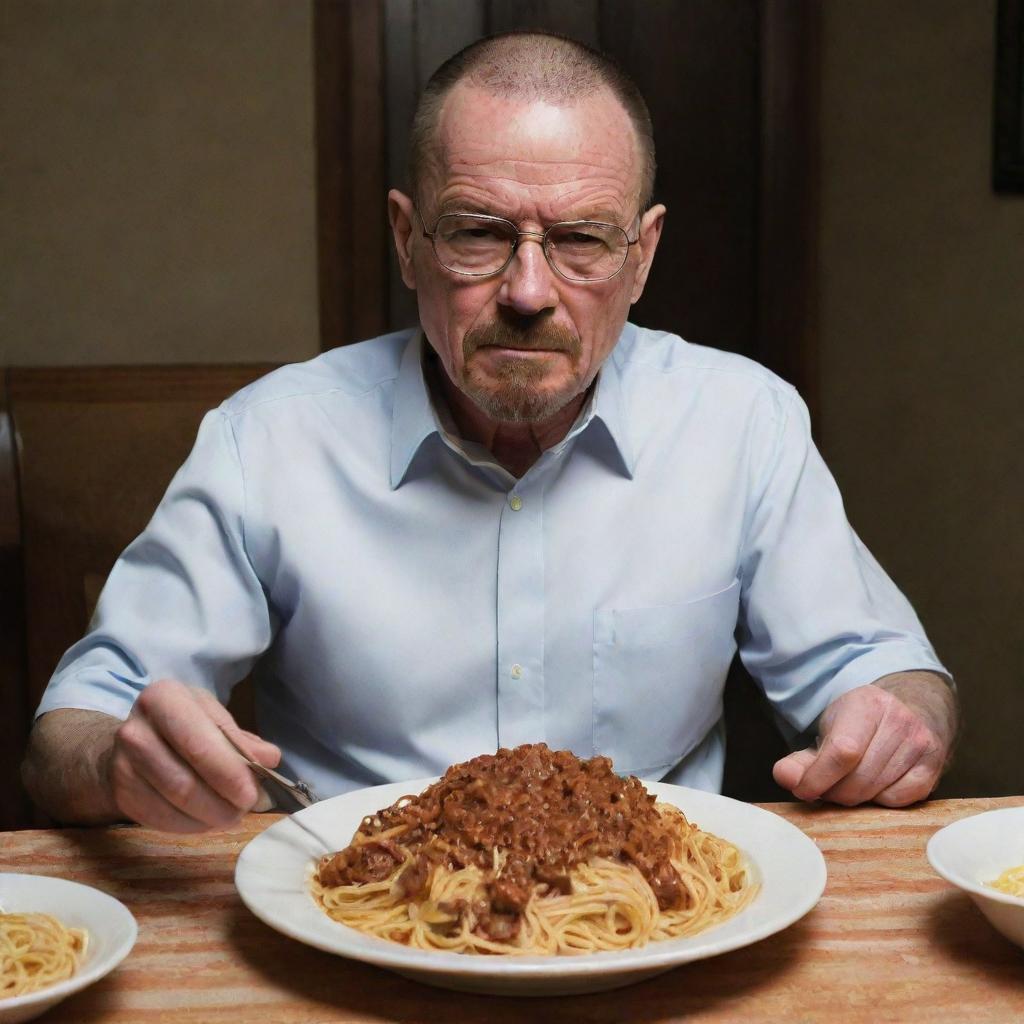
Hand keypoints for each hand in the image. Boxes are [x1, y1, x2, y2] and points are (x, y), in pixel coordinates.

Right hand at [106, 679, 281, 831]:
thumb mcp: (214, 719)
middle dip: (222, 803)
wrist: (138, 740)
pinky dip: (191, 825)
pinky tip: (206, 818)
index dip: (228, 773)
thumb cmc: (186, 725)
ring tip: (230, 814)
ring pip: (173, 804)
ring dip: (210, 817)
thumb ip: (242, 740)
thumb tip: (269, 760)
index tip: (251, 794)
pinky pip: (161, 819)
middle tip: (246, 808)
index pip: (199, 745)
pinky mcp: (121, 794)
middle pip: (184, 781)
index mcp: (164, 699)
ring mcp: (123, 765)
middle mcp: (135, 731)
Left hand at [772, 671, 956, 806]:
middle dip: (834, 791)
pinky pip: (900, 801)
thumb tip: (784, 778)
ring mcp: (921, 744)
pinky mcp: (935, 768)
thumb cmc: (862, 723)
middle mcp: (899, 721)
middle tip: (825, 788)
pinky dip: (880, 801)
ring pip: (877, 792)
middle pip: (859, 778)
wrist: (911, 708)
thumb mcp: (830, 729)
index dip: (818, 777)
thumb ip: (802, 758)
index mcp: (866, 704)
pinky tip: (874, 785)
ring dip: (854, 797)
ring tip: (846, 784)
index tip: (802, 789)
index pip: (842, 751)